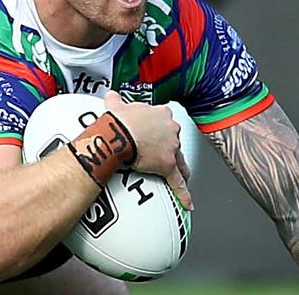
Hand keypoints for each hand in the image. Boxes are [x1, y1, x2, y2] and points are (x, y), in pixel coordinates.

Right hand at [104, 91, 192, 209]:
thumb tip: (111, 96)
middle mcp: (170, 130)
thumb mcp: (117, 106)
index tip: (157, 132)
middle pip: (175, 141)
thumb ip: (117, 100)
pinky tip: (187, 202)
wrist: (119, 133)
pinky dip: (183, 193)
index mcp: (161, 114)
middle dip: (171, 148)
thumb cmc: (120, 120)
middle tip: (163, 154)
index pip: (166, 121)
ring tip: (180, 176)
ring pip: (180, 161)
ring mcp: (171, 148)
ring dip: (180, 168)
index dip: (161, 128)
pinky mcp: (167, 165)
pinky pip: (177, 182)